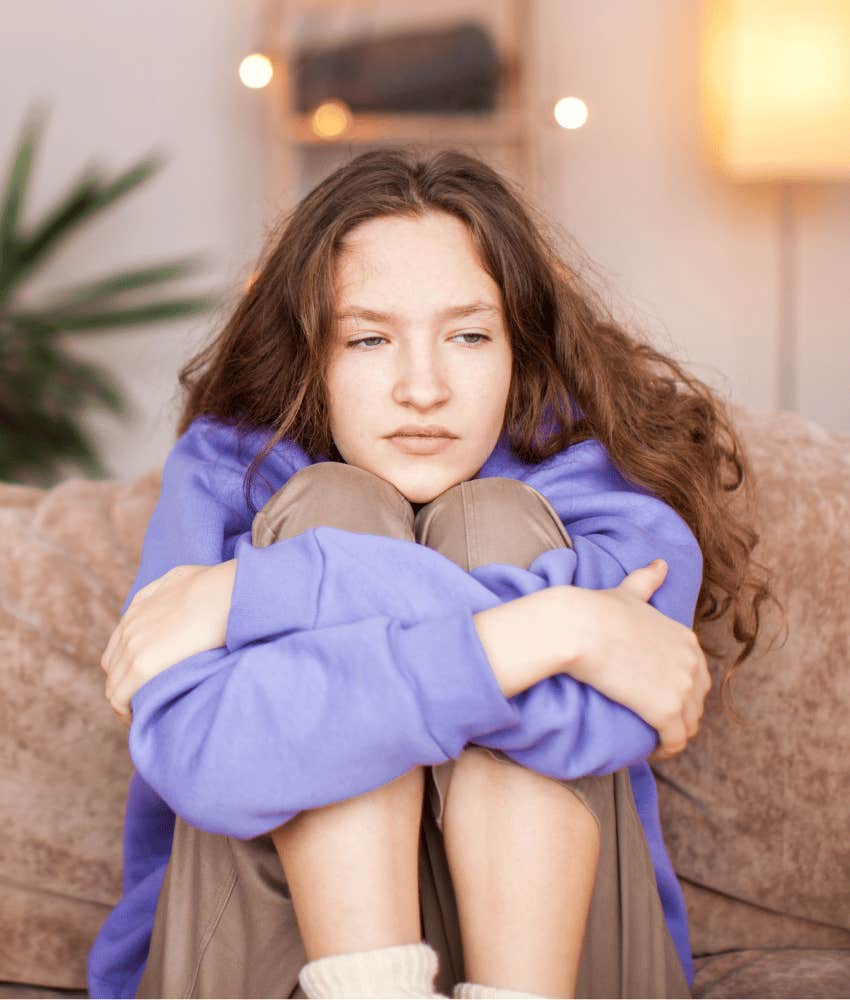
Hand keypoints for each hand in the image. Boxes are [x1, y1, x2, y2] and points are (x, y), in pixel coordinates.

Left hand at [101, 560, 236, 726]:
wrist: (227, 593)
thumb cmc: (219, 586)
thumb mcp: (185, 578)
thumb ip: (171, 588)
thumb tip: (178, 592)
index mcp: (138, 608)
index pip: (120, 648)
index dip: (131, 668)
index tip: (151, 682)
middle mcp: (128, 627)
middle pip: (114, 668)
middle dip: (127, 687)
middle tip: (151, 703)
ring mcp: (132, 645)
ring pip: (114, 685)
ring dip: (127, 702)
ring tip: (148, 716)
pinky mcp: (142, 664)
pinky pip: (121, 697)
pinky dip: (128, 711)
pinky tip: (144, 719)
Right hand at [565, 560, 710, 760]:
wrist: (579, 628)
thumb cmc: (596, 609)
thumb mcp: (628, 592)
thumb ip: (647, 580)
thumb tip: (660, 563)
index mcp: (686, 638)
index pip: (695, 676)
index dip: (676, 691)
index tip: (653, 700)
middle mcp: (692, 663)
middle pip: (696, 703)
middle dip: (678, 717)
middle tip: (651, 724)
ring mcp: (683, 688)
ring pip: (688, 726)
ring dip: (672, 736)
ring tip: (649, 740)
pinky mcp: (668, 711)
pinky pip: (675, 742)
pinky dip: (665, 750)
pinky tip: (648, 751)